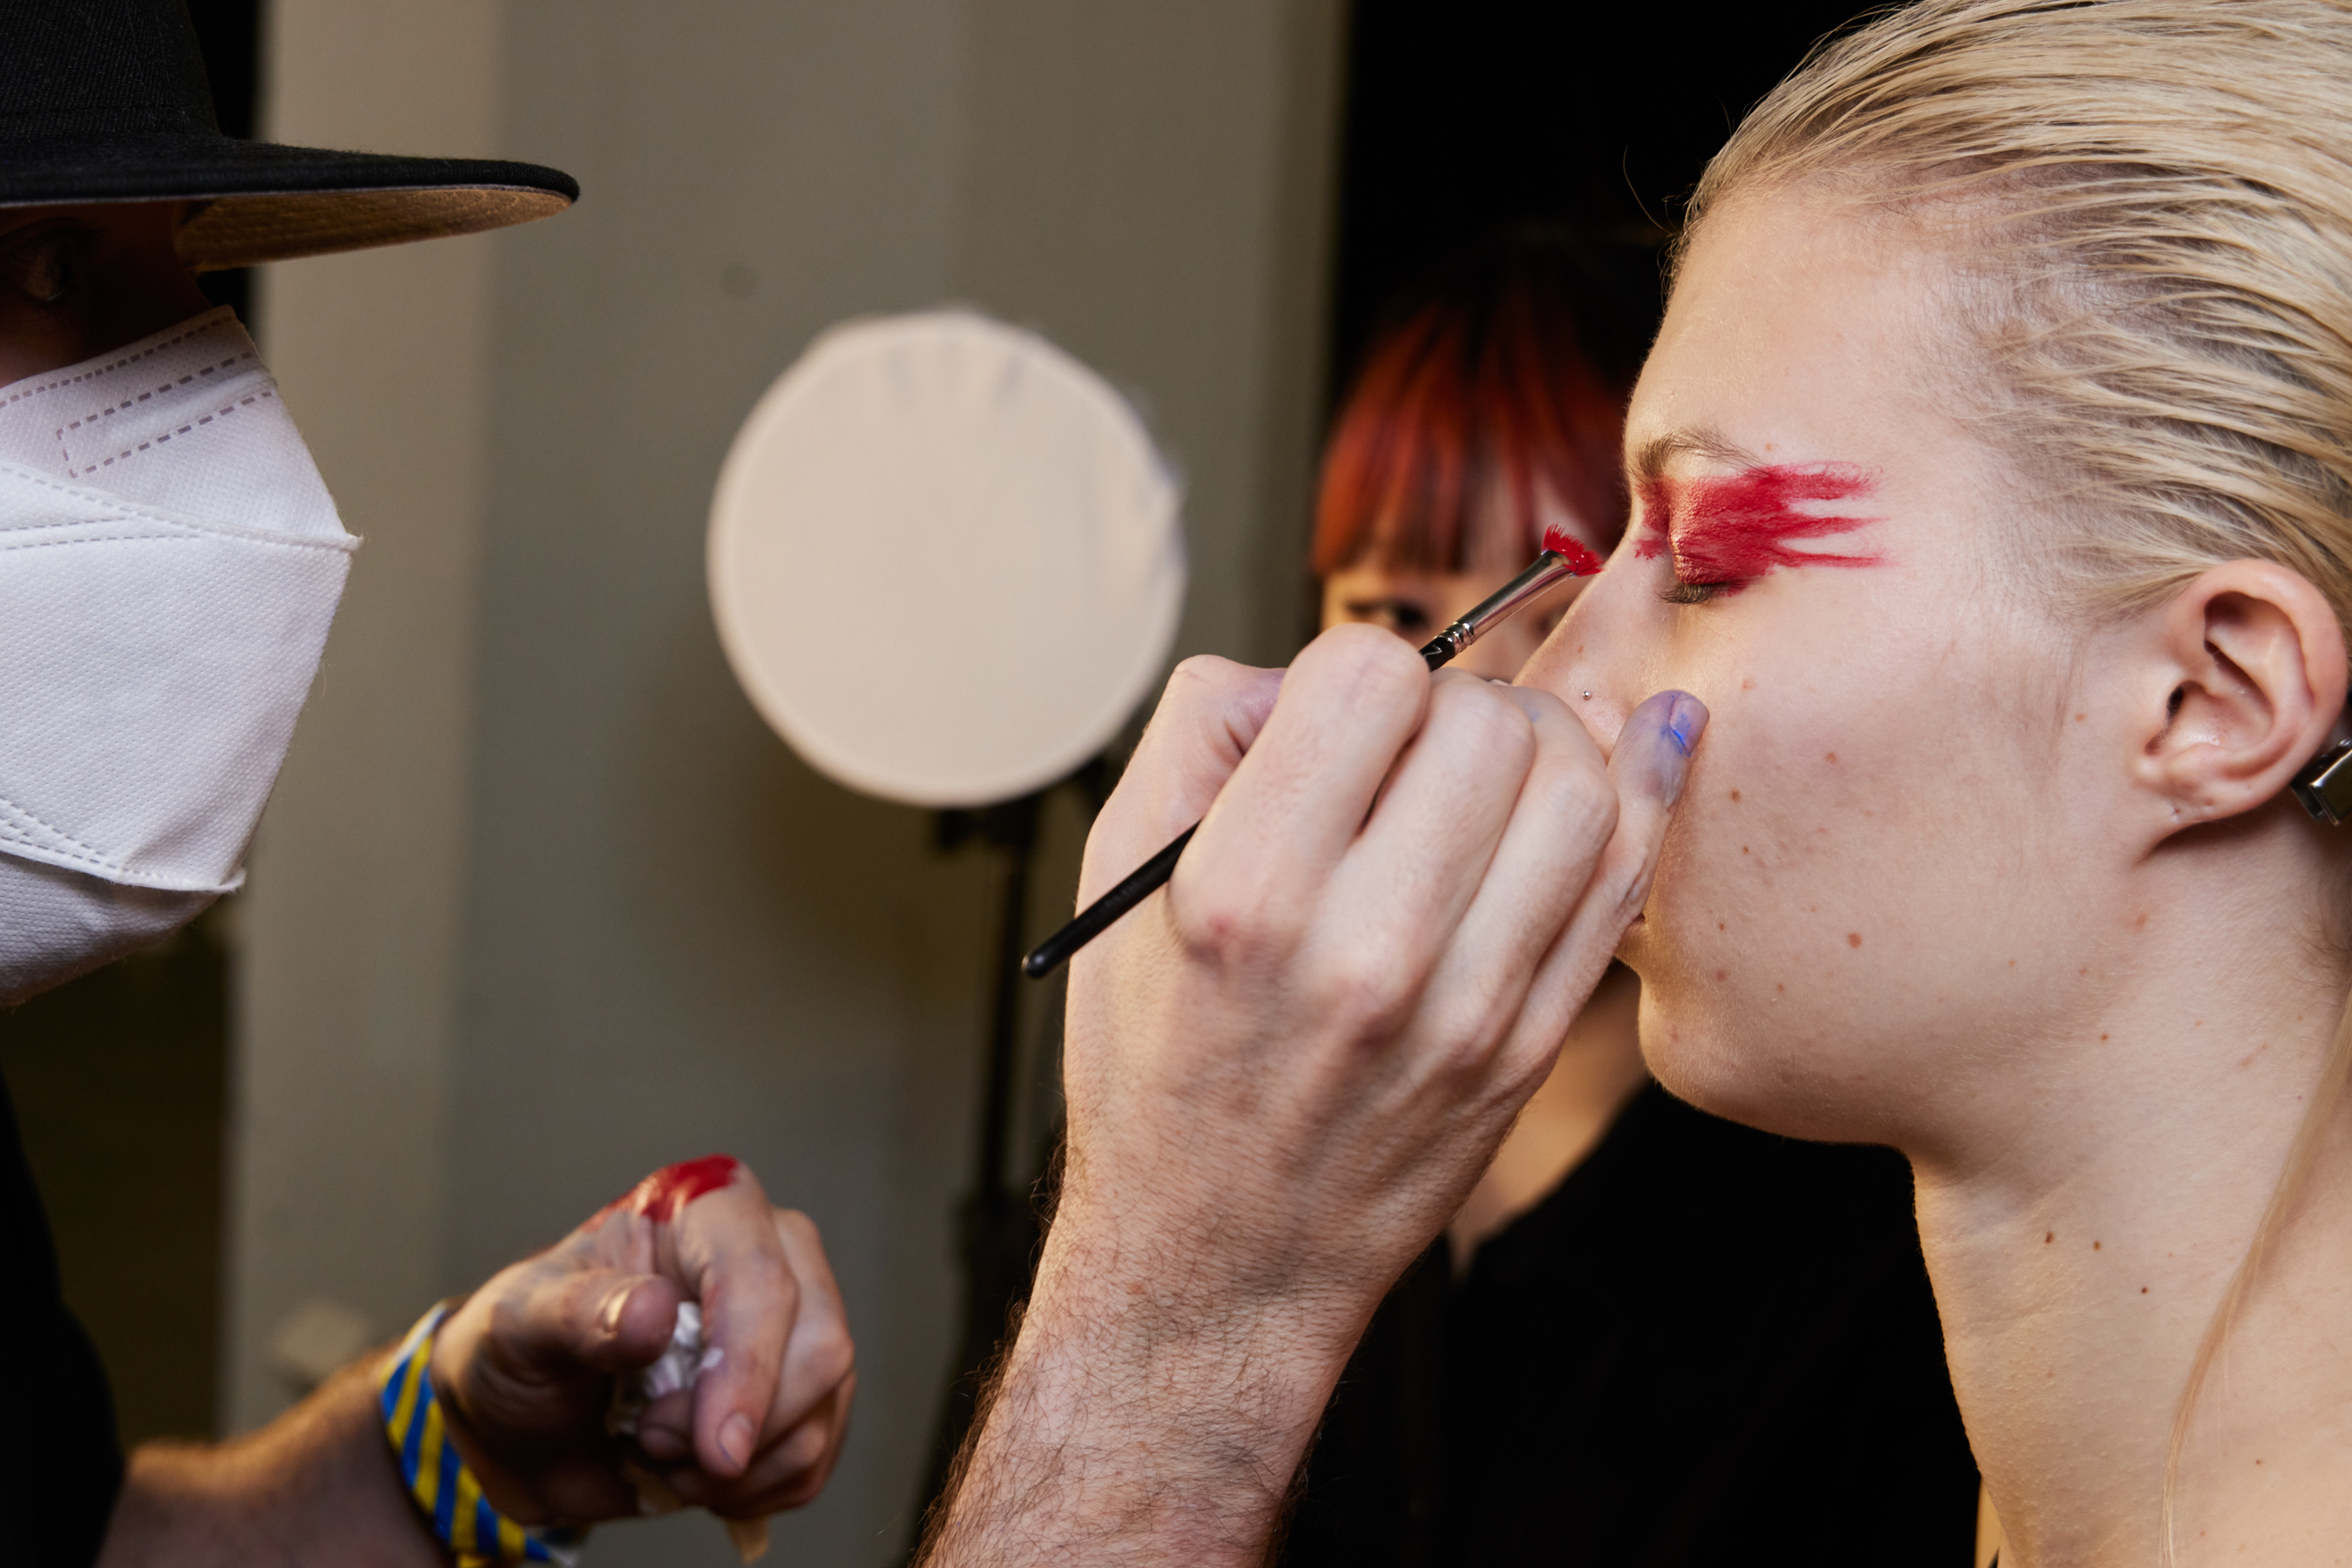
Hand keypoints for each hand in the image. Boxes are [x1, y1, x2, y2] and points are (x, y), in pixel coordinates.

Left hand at [427, 1157, 855, 1527]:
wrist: (520, 1421)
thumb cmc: (521, 1349)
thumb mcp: (520, 1323)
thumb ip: (578, 1312)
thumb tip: (652, 1310)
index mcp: (703, 1210)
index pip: (760, 1278)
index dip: (747, 1367)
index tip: (717, 1450)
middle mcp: (768, 1252)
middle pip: (819, 1344)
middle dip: (738, 1425)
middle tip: (650, 1441)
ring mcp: (794, 1323)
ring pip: (824, 1407)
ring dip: (740, 1468)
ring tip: (661, 1457)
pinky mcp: (801, 1391)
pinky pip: (816, 1452)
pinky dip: (757, 1489)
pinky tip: (696, 1476)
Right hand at [1058, 626, 1701, 1336]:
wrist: (1217, 1260)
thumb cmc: (1159, 1066)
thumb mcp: (1118, 887)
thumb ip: (1200, 736)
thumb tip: (1311, 667)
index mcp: (1242, 895)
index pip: (1366, 678)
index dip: (1355, 671)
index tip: (1340, 716)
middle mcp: (1361, 951)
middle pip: (1487, 723)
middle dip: (1455, 702)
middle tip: (1417, 748)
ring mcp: (1463, 1009)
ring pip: (1578, 787)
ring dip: (1543, 743)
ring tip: (1491, 770)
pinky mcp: (1527, 1049)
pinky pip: (1622, 883)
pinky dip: (1643, 789)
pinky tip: (1642, 739)